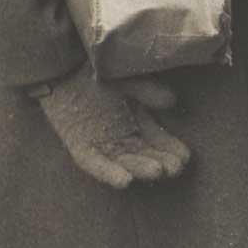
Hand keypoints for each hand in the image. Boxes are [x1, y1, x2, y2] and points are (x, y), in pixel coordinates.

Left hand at [31, 64, 191, 188]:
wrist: (62, 66)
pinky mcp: (78, 146)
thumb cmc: (97, 70)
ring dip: (139, 168)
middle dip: (160, 162)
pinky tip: (124, 181)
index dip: (171, 149)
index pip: (158, 140)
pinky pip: (94, 163)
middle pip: (143, 154)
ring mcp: (99, 142)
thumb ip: (147, 90)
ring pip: (123, 161)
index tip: (186, 157)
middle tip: (174, 169)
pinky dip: (108, 172)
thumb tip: (172, 102)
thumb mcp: (127, 78)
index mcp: (135, 120)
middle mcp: (119, 135)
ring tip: (157, 172)